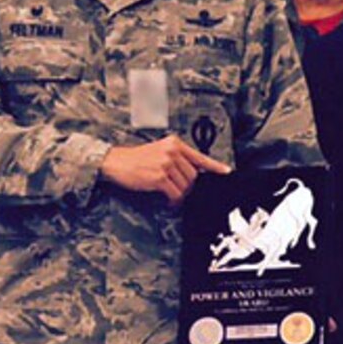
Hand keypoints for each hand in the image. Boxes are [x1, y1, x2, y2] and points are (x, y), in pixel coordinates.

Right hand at [99, 136, 228, 205]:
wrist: (116, 162)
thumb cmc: (136, 159)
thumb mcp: (159, 151)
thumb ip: (177, 158)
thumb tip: (194, 173)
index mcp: (174, 143)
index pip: (199, 156)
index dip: (215, 166)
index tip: (226, 172)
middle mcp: (171, 151)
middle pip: (193, 176)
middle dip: (188, 187)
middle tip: (178, 190)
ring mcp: (166, 164)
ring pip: (186, 186)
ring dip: (180, 194)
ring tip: (171, 194)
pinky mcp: (159, 177)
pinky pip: (175, 193)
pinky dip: (173, 200)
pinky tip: (168, 199)